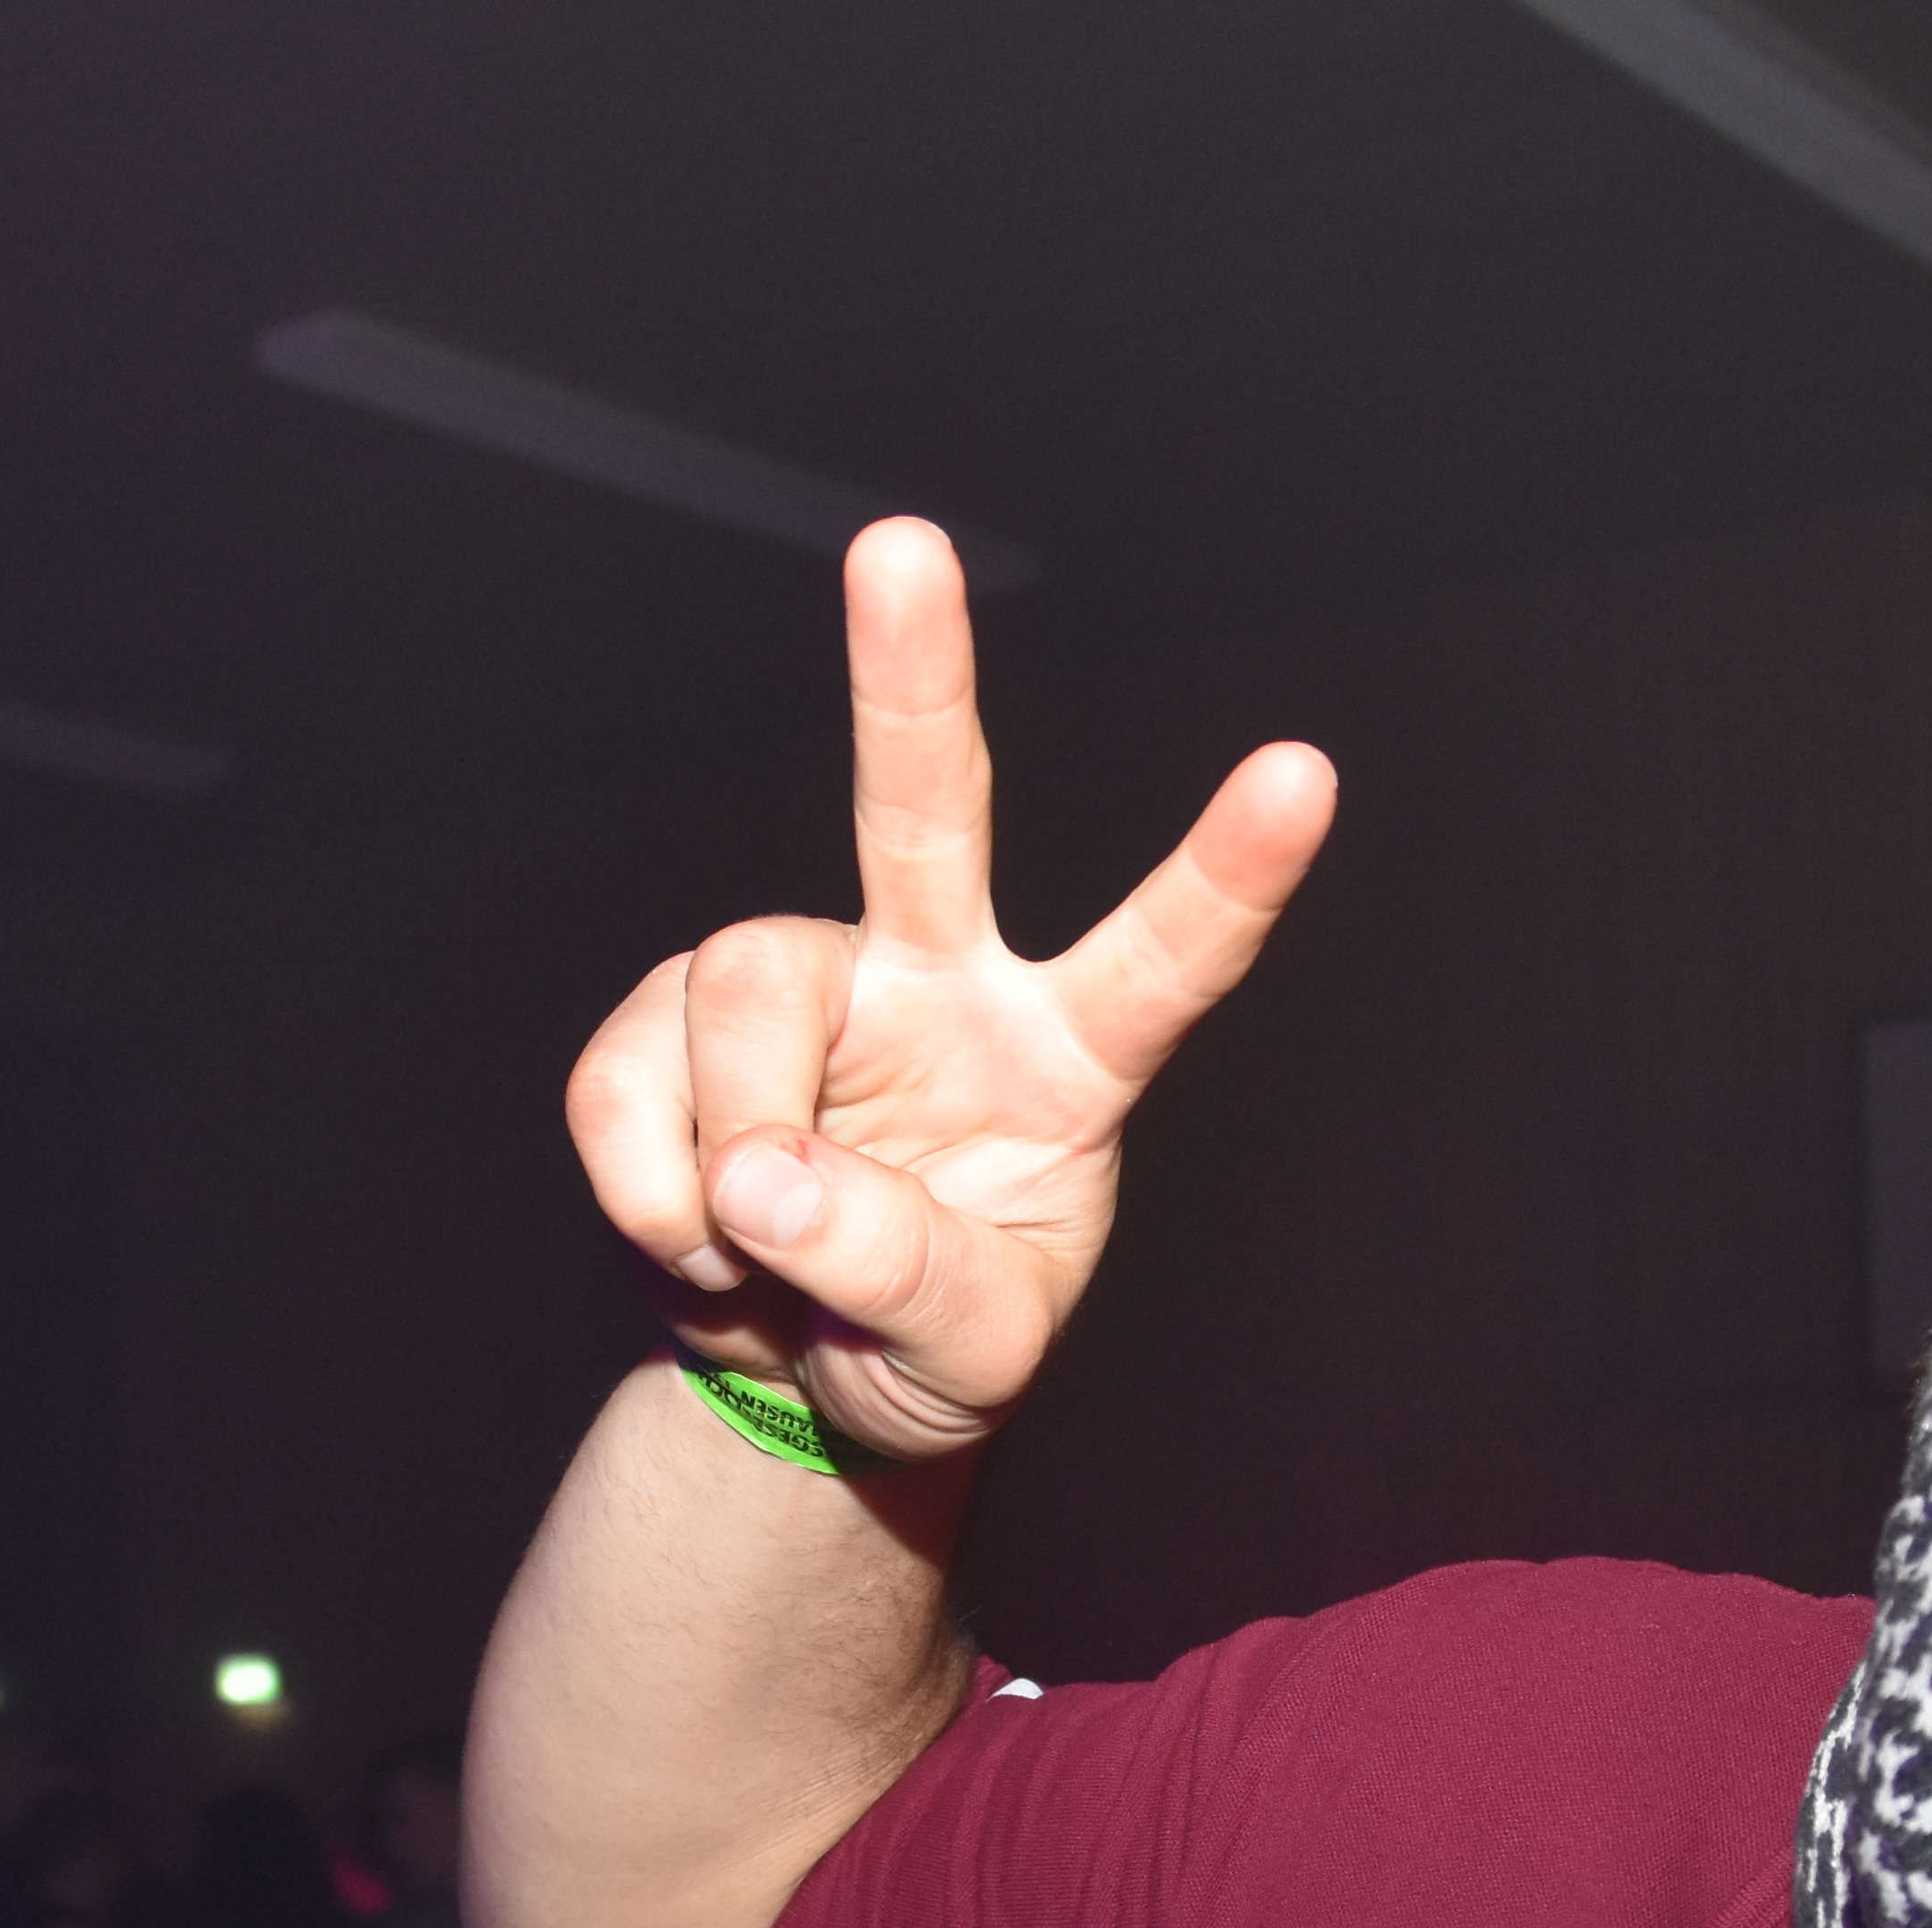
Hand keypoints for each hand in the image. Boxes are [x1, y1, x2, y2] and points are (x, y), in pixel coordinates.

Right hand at [567, 519, 1335, 1460]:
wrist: (800, 1378)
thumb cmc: (931, 1344)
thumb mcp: (968, 1355)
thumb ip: (899, 1273)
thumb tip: (763, 1171)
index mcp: (1065, 1057)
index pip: (1163, 959)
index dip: (1229, 873)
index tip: (1304, 774)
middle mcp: (939, 984)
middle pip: (926, 810)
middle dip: (910, 678)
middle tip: (902, 545)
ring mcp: (806, 991)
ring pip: (742, 987)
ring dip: (728, 1143)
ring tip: (746, 1258)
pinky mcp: (675, 1024)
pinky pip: (627, 1079)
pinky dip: (645, 1187)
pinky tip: (695, 1243)